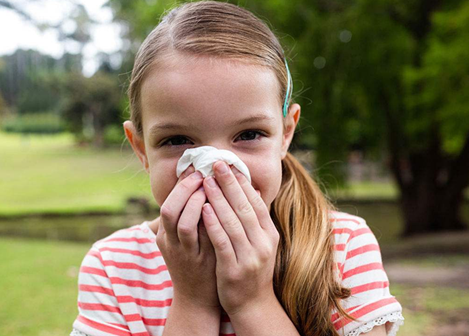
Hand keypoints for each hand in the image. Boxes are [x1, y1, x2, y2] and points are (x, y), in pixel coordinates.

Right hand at [156, 166, 218, 308]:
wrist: (197, 299)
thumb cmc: (197, 261)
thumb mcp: (188, 238)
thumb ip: (192, 216)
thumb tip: (206, 187)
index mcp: (164, 233)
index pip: (167, 202)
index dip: (181, 184)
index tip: (196, 169)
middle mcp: (168, 241)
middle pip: (169, 208)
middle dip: (185, 188)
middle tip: (203, 173)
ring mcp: (180, 252)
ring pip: (180, 220)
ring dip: (194, 200)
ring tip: (209, 186)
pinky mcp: (194, 261)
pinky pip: (197, 236)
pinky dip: (205, 219)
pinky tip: (216, 207)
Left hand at [201, 161, 279, 315]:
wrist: (252, 304)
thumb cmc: (252, 268)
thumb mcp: (260, 242)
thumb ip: (255, 219)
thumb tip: (250, 189)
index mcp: (270, 234)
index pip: (256, 202)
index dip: (242, 182)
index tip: (230, 164)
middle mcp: (263, 243)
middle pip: (245, 207)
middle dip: (230, 183)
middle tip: (217, 163)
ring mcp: (250, 257)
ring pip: (233, 221)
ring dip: (219, 198)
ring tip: (207, 180)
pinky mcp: (234, 269)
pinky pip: (223, 241)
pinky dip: (213, 223)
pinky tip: (204, 208)